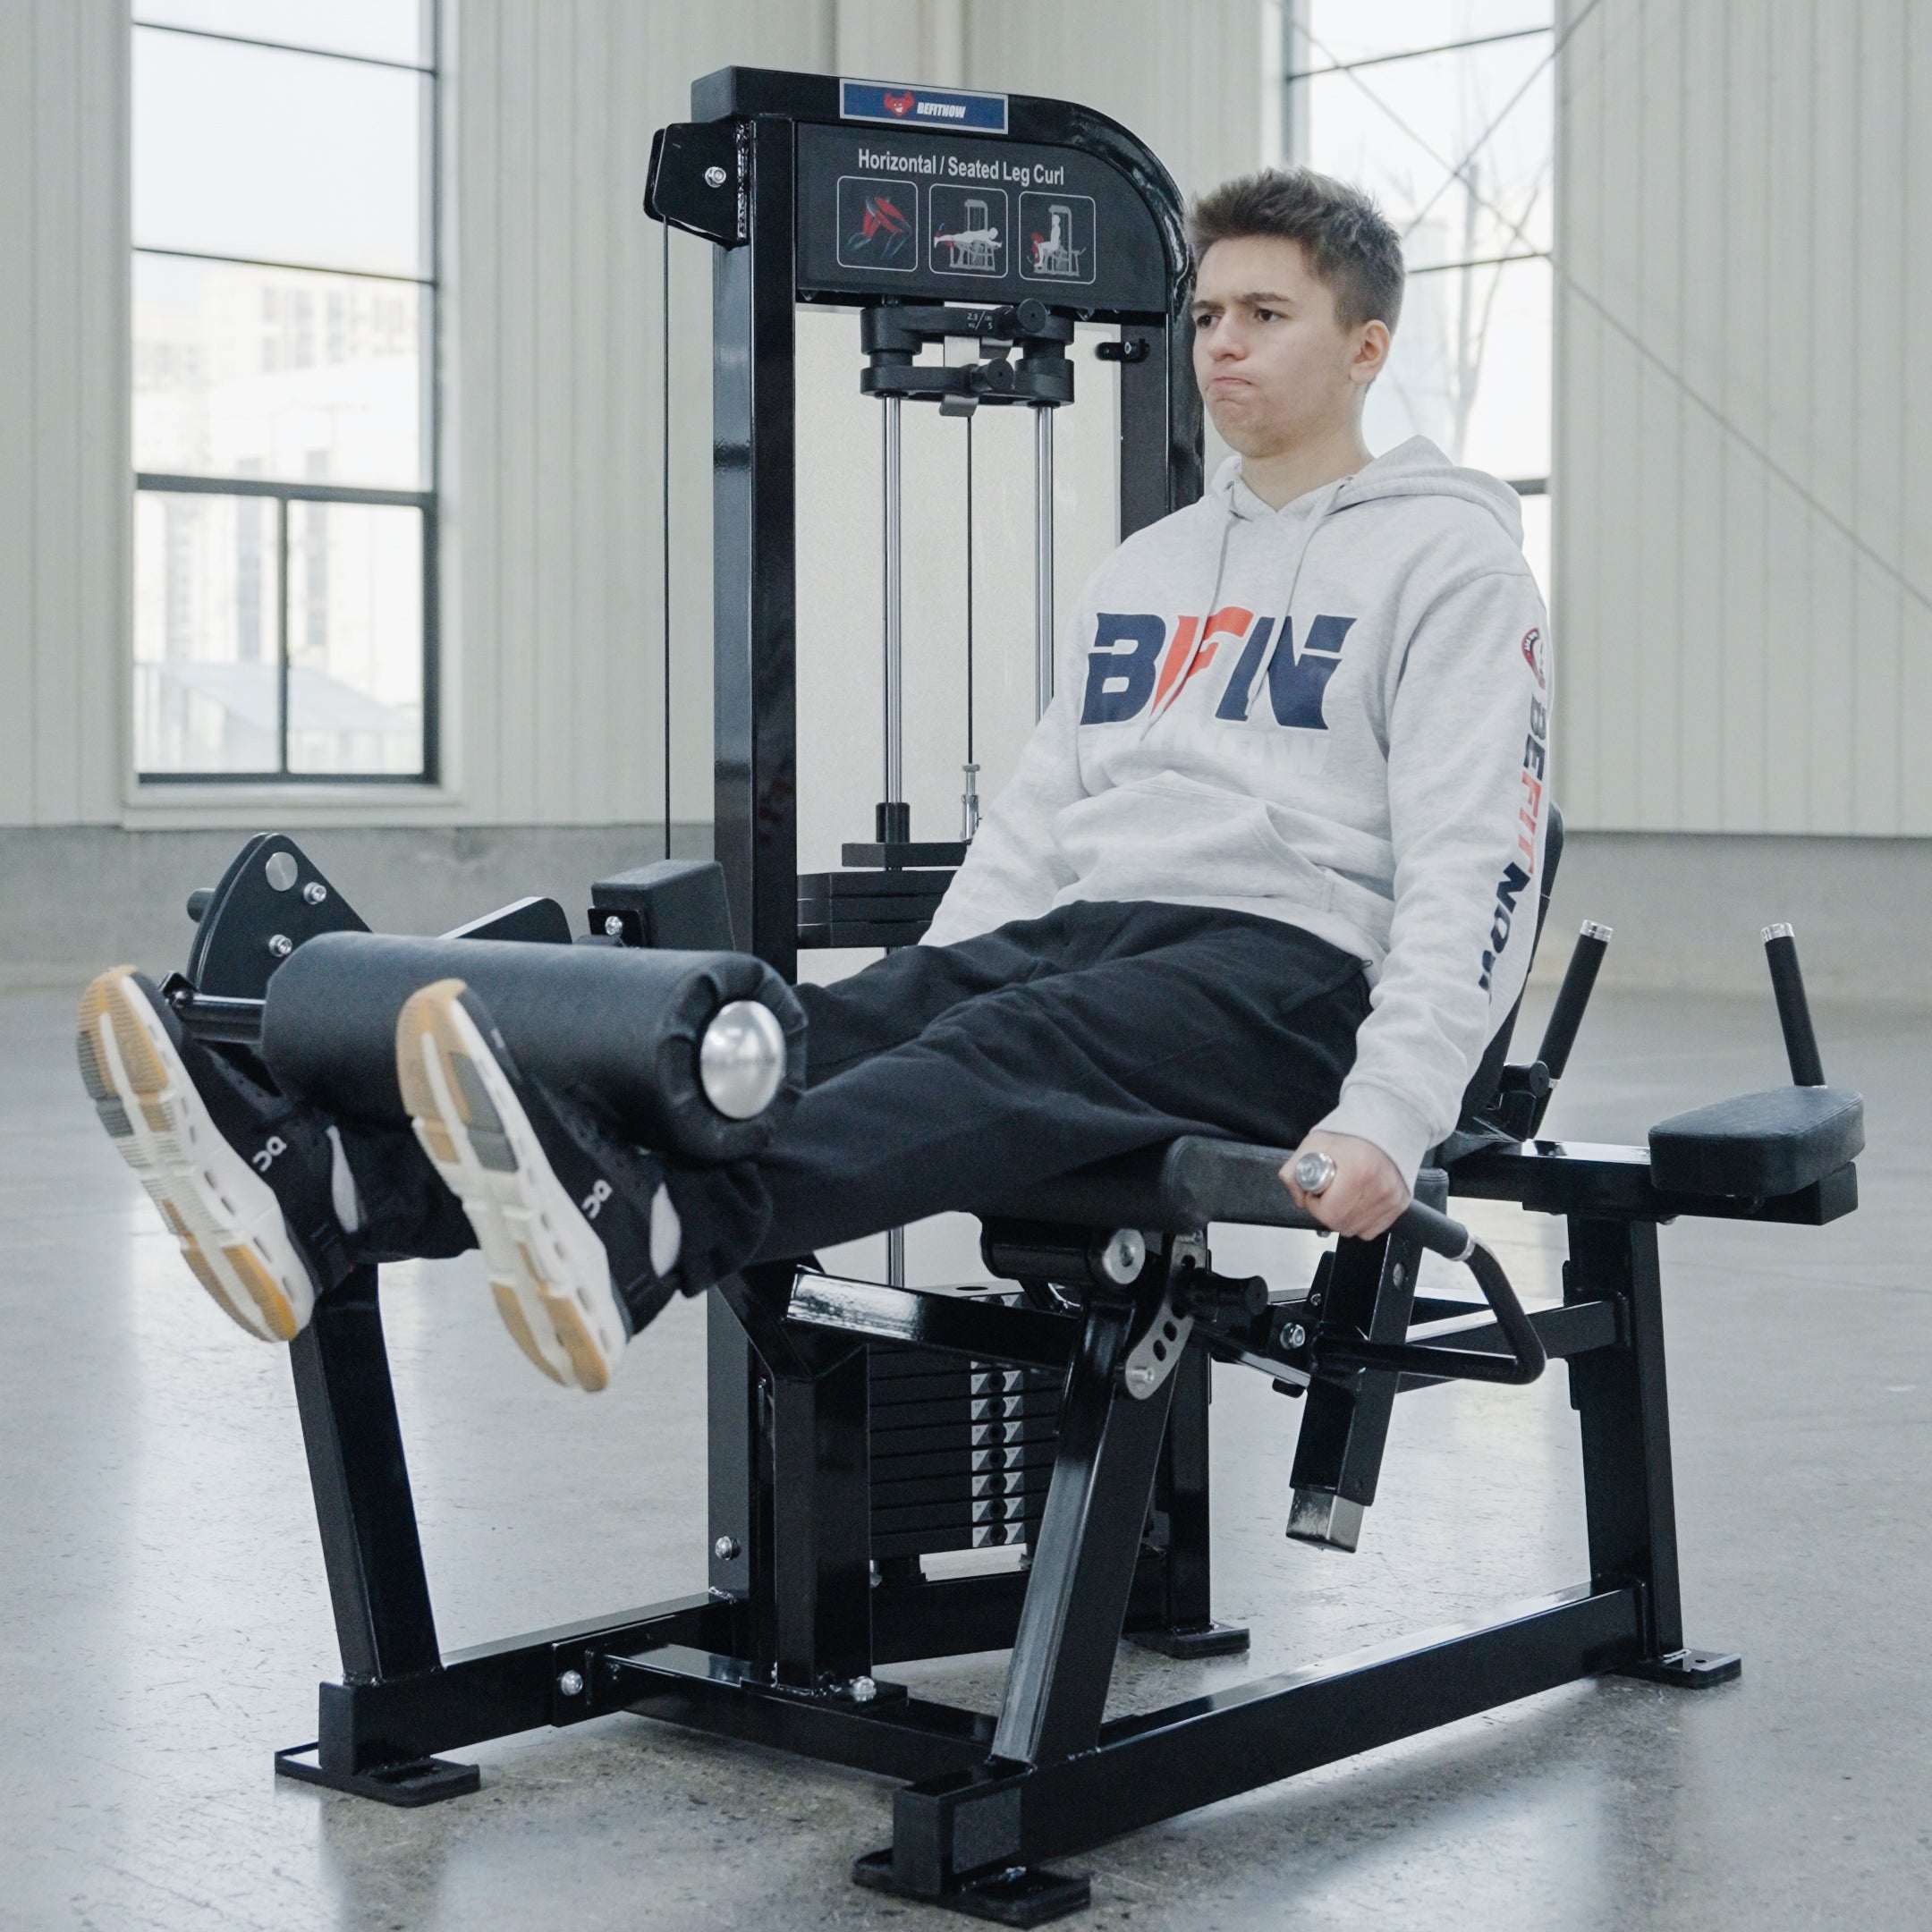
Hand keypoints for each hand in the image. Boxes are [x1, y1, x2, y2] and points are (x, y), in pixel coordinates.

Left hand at [1280, 1130, 1409, 1240]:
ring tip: (1344, 1193)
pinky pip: (1371, 1230)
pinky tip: (1357, 1200)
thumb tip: (1299, 1198)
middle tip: (1329, 1192)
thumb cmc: (1349, 1134)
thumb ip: (1293, 1173)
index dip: (1314, 1205)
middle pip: (1341, 1224)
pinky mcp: (1399, 1204)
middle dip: (1327, 1212)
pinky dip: (1360, 1220)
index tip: (1315, 1192)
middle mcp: (1379, 1187)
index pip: (1328, 1213)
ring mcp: (1392, 1198)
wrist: (1382, 1126)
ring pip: (1355, 1229)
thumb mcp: (1312, 1145)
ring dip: (1343, 1217)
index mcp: (1358, 1171)